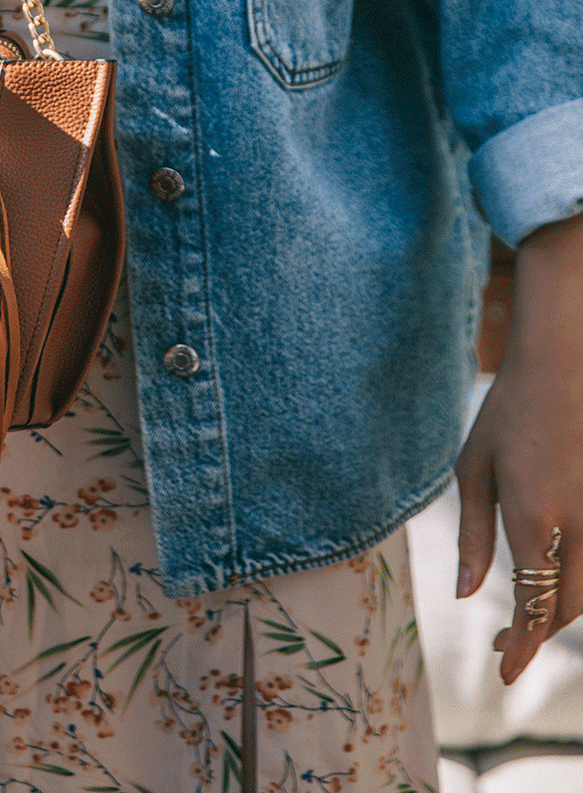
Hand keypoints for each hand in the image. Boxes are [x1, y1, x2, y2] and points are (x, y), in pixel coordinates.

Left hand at [455, 212, 582, 683]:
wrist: (561, 368)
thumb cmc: (506, 416)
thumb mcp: (473, 470)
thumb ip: (473, 536)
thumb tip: (468, 595)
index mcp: (534, 517)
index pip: (531, 602)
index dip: (519, 644)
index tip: (503, 672)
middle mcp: (577, 525)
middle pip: (567, 607)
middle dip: (535, 634)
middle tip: (503, 647)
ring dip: (560, 614)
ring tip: (524, 621)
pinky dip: (581, 586)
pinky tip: (555, 585)